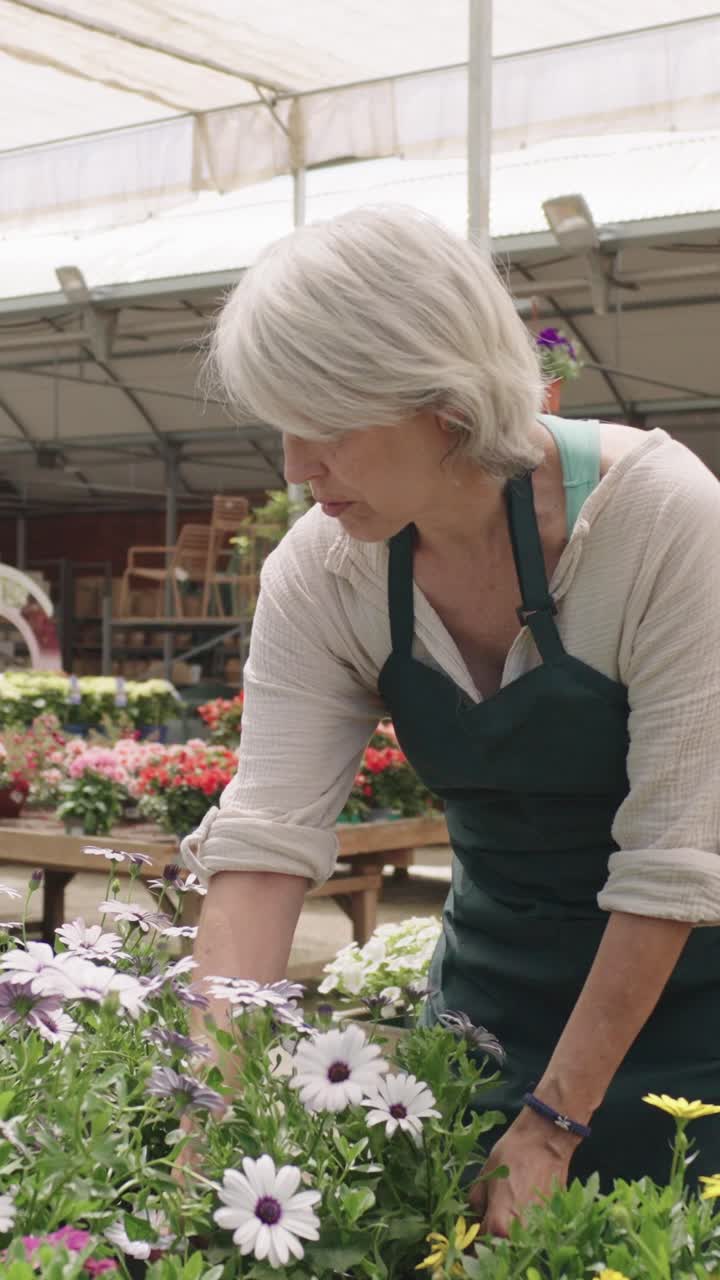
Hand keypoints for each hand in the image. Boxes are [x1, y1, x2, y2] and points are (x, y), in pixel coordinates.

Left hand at [468, 1109, 578, 1236]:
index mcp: (498, 1225)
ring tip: (508, 1218)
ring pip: (519, 1243)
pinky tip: (524, 1211)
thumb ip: (476, 1205)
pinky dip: (528, 1228)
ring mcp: (540, 1230)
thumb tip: (474, 1218)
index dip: (473, 1240)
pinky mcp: (553, 1222)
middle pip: (501, 1250)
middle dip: (492, 1243)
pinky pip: (535, 1232)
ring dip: (511, 1237)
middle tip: (488, 1227)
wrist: (545, 1142)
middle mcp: (520, 1234)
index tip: (471, 1235)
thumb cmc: (511, 1155)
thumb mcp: (484, 1178)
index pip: (480, 1245)